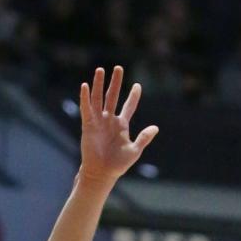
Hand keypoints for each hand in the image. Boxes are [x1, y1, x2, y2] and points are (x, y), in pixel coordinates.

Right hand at [78, 65, 157, 188]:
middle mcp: (110, 120)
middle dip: (115, 82)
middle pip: (113, 96)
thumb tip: (155, 127)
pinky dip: (85, 97)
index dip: (133, 96)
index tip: (138, 86)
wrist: (102, 172)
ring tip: (100, 70)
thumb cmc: (118, 164)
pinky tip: (86, 85)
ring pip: (99, 98)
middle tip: (118, 68)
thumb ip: (144, 138)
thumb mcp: (135, 150)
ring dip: (99, 84)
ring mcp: (98, 121)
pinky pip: (86, 108)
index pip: (129, 106)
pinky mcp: (88, 125)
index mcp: (122, 125)